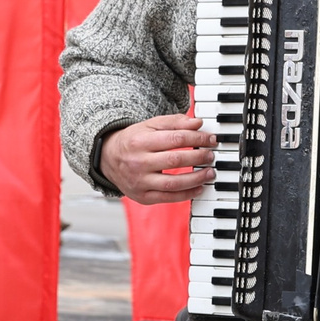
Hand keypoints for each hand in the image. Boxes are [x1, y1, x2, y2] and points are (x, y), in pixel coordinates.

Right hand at [101, 113, 216, 204]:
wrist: (108, 160)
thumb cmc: (133, 141)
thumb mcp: (149, 126)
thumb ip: (174, 122)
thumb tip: (198, 124)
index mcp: (140, 141)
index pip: (175, 139)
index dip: (197, 138)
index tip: (210, 139)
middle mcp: (138, 163)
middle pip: (176, 160)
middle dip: (199, 157)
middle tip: (211, 155)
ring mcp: (140, 182)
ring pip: (173, 183)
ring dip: (196, 178)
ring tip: (209, 172)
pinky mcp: (143, 197)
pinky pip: (169, 198)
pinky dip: (187, 194)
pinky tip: (198, 187)